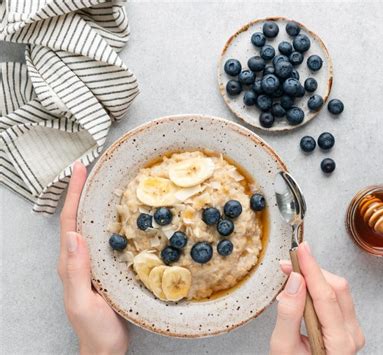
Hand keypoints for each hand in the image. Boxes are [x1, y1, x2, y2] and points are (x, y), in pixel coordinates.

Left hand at [58, 162, 128, 354]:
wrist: (105, 349)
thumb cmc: (96, 330)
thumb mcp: (83, 302)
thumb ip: (76, 272)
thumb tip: (73, 235)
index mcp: (71, 263)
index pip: (70, 221)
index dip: (73, 194)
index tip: (80, 170)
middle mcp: (79, 259)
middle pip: (77, 218)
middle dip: (82, 191)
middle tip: (92, 169)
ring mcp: (92, 263)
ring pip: (91, 225)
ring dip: (94, 202)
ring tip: (105, 183)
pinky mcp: (105, 268)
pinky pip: (105, 238)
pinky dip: (109, 220)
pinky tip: (121, 215)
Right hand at [270, 241, 364, 354]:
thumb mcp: (283, 348)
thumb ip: (289, 314)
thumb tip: (295, 280)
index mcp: (339, 343)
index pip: (326, 294)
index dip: (312, 268)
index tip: (301, 249)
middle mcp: (352, 335)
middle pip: (336, 288)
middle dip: (311, 271)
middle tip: (288, 265)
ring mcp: (353, 331)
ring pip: (339, 290)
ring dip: (315, 277)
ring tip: (292, 277)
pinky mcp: (348, 327)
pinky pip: (337, 298)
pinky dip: (319, 288)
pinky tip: (302, 290)